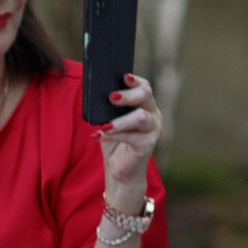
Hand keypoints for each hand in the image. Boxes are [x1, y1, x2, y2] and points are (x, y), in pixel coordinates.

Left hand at [97, 73, 162, 206]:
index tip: (124, 77)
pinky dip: (114, 135)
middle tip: (111, 97)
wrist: (120, 170)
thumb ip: (107, 108)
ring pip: (140, 117)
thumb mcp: (109, 120)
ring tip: (104, 124)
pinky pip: (131, 136)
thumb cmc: (115, 142)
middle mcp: (153, 115)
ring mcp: (152, 130)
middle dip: (128, 95)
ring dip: (120, 120)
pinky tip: (99, 135)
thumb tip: (94, 92)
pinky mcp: (147, 145)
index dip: (135, 81)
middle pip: (146, 97)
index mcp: (145, 106)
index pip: (144, 87)